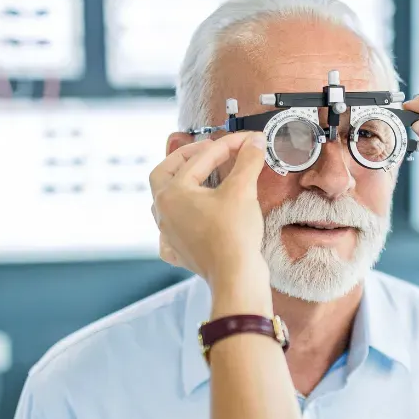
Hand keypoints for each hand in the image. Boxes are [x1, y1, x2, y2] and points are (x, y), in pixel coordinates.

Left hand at [149, 133, 270, 298]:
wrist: (235, 277)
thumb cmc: (233, 234)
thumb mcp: (243, 190)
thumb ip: (247, 161)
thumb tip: (255, 142)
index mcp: (172, 193)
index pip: (201, 159)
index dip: (227, 146)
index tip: (247, 141)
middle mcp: (163, 212)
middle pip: (165, 174)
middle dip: (185, 158)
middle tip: (208, 150)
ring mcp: (168, 234)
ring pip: (166, 202)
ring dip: (181, 186)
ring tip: (201, 178)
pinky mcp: (180, 252)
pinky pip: (171, 231)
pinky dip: (179, 221)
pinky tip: (190, 219)